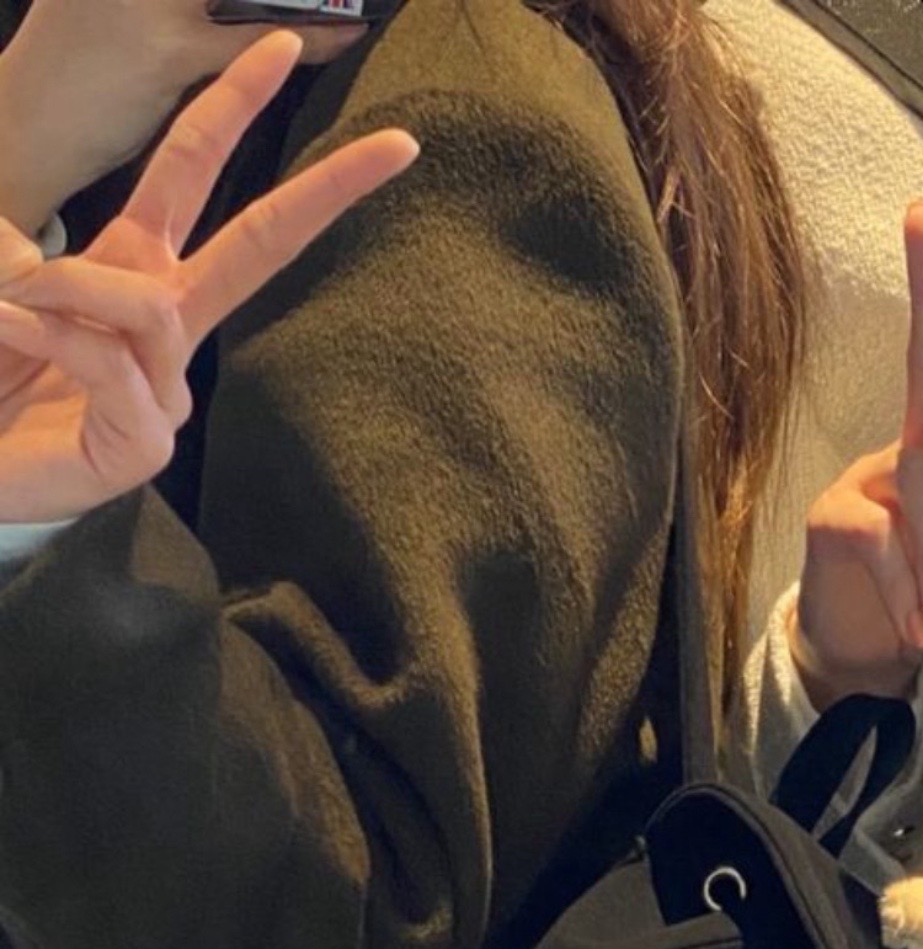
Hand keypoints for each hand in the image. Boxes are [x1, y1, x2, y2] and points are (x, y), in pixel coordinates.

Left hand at [0, 34, 415, 521]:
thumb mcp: (4, 278)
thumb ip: (34, 256)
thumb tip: (60, 274)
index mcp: (136, 265)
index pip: (195, 167)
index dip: (234, 101)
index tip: (283, 42)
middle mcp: (166, 326)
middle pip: (261, 243)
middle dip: (326, 190)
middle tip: (398, 145)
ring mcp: (165, 391)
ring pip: (153, 306)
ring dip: (69, 290)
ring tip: (13, 307)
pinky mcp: (147, 447)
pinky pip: (120, 370)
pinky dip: (60, 344)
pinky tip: (22, 344)